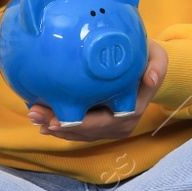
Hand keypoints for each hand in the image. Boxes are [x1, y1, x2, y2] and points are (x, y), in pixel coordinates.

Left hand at [27, 41, 168, 142]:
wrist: (149, 67)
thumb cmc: (149, 59)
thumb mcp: (158, 57)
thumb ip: (157, 66)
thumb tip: (151, 78)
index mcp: (132, 111)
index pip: (102, 123)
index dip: (78, 125)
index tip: (55, 120)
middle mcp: (122, 125)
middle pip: (86, 131)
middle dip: (58, 125)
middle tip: (34, 113)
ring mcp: (111, 128)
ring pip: (80, 133)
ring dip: (55, 127)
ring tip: (33, 115)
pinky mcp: (102, 125)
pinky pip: (80, 129)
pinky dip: (61, 126)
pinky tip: (42, 120)